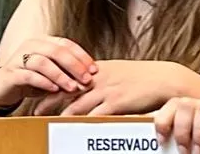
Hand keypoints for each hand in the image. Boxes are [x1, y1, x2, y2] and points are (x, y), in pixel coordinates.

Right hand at [0, 36, 97, 109]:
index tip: (94, 70)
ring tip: (72, 87)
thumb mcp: (51, 74)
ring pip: (43, 62)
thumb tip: (90, 78)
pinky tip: (54, 89)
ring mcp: (19, 58)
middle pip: (57, 51)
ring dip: (60, 75)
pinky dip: (44, 82)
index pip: (66, 44)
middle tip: (86, 79)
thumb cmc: (30, 79)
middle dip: (74, 66)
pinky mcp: (11, 73)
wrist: (1, 89)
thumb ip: (67, 72)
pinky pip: (29, 75)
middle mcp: (31, 46)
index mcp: (43, 42)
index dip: (82, 56)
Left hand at [49, 60, 199, 115]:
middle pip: (66, 90)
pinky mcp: (116, 103)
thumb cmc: (145, 77)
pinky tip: (72, 130)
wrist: (165, 80)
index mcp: (99, 69)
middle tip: (33, 110)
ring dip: (59, 116)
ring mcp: (107, 91)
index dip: (51, 84)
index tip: (38, 92)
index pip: (69, 75)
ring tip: (47, 125)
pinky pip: (94, 116)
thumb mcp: (120, 72)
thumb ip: (103, 77)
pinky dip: (81, 124)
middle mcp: (99, 78)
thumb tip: (89, 84)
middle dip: (48, 101)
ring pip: (76, 105)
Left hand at [155, 98, 199, 151]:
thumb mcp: (192, 142)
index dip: (163, 121)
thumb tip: (166, 149)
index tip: (162, 141)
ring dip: (199, 131)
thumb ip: (184, 142)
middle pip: (184, 104)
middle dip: (182, 131)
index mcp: (189, 109)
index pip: (172, 104)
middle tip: (184, 152)